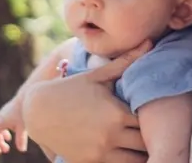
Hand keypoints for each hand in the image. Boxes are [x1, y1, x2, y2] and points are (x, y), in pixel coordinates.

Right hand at [0, 99, 27, 155]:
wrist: (27, 95)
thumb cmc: (24, 110)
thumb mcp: (23, 125)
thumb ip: (21, 138)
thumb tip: (22, 150)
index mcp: (0, 120)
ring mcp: (3, 116)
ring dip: (0, 140)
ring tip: (6, 149)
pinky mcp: (7, 115)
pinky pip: (1, 126)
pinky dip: (3, 134)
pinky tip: (8, 138)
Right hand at [23, 41, 152, 162]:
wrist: (37, 111)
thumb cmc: (70, 89)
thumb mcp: (97, 75)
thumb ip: (125, 62)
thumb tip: (149, 42)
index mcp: (116, 113)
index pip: (150, 123)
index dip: (154, 121)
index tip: (154, 116)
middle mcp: (110, 136)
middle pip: (145, 145)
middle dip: (149, 139)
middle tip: (151, 133)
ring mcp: (99, 153)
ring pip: (134, 162)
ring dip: (139, 154)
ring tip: (138, 145)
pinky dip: (122, 161)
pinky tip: (122, 153)